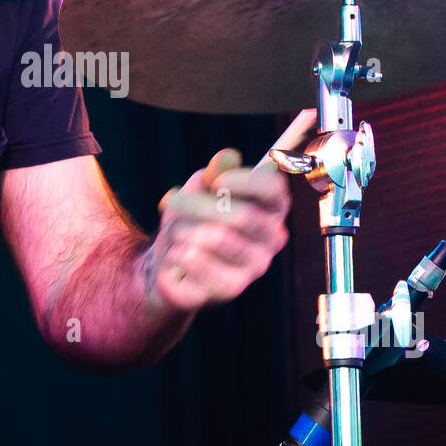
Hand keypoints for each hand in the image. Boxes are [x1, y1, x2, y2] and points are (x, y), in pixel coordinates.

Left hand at [147, 124, 307, 312]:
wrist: (171, 263)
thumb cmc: (192, 219)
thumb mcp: (199, 188)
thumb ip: (215, 171)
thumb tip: (227, 157)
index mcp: (271, 208)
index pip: (273, 188)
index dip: (244, 181)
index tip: (214, 181)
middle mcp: (272, 238)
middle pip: (240, 214)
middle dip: (197, 204)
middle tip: (173, 201)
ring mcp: (255, 266)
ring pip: (214, 237)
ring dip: (183, 229)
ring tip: (174, 232)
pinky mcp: (232, 288)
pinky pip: (196, 259)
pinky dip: (176, 251)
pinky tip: (176, 254)